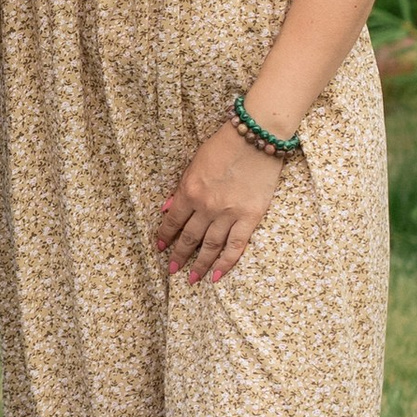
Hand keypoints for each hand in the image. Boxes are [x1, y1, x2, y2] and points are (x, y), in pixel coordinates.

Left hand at [153, 120, 281, 285]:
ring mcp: (229, 214)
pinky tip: (216, 275)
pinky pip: (236, 246)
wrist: (256, 137)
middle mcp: (206, 206)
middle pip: (190, 237)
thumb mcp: (194, 163)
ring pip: (210, 246)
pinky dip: (225, 263)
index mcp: (190, 191)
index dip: (165, 235)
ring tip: (191, 279)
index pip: (173, 221)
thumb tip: (166, 209)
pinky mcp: (250, 217)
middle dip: (179, 255)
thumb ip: (181, 188)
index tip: (159, 246)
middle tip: (171, 269)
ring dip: (199, 265)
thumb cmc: (224, 145)